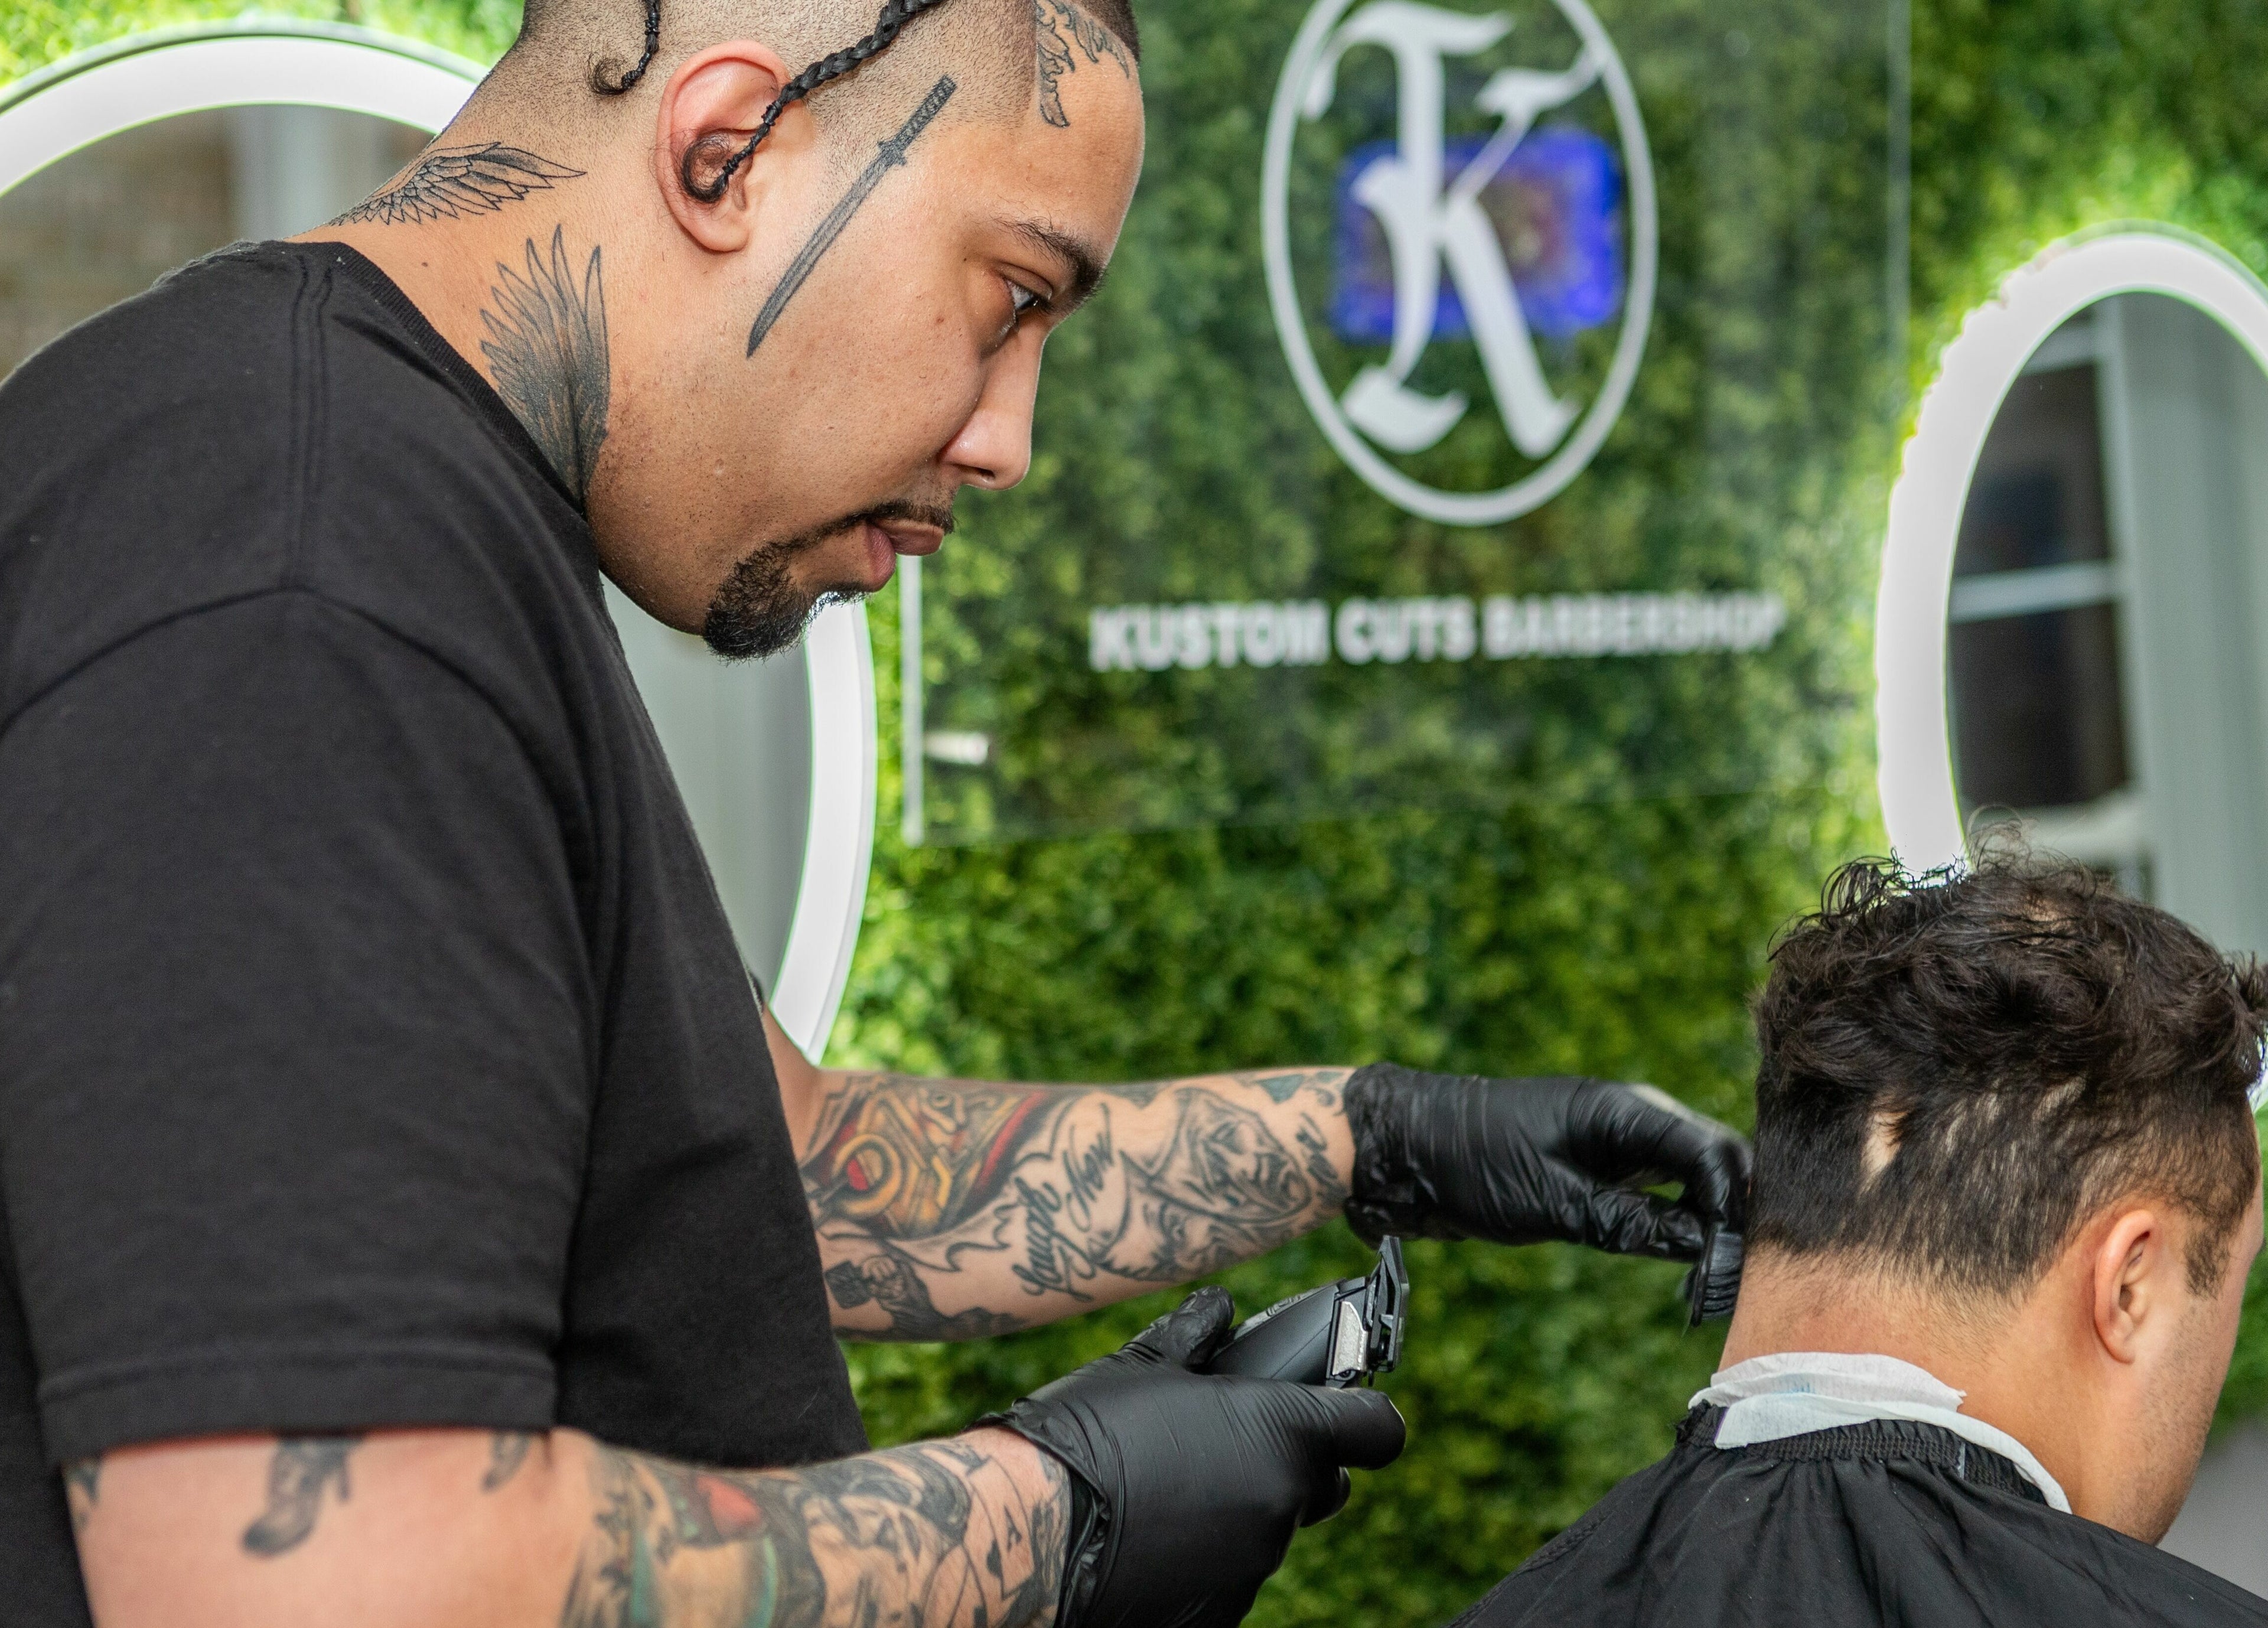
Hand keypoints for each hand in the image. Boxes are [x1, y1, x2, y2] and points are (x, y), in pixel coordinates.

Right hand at [983, 1287, 1405, 1627]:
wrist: (1029, 1533)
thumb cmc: (1087, 1435)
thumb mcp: (1141, 1366)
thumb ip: (1195, 1334)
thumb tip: (1219, 1309)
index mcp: (1281, 1434)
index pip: (1377, 1429)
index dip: (1363, 1415)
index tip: (1340, 1408)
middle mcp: (1282, 1505)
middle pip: (1321, 1482)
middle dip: (1290, 1462)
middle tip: (1227, 1442)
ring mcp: (1253, 1569)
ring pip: (1267, 1529)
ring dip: (1236, 1507)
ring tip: (1165, 1488)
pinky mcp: (1220, 1614)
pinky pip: (1228, 1575)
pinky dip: (1203, 1555)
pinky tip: (1151, 1533)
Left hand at [1342, 1064, 1749, 1258]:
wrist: (1405, 1150)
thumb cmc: (1470, 1164)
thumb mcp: (1552, 1202)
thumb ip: (1628, 1223)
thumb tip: (1700, 1246)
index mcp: (1625, 1110)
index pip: (1714, 1154)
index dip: (1731, 1212)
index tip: (1726, 1269)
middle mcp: (1633, 1119)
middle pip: (1718, 1162)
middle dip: (1732, 1219)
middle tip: (1727, 1284)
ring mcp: (1620, 1141)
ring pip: (1696, 1179)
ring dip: (1710, 1226)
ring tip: (1710, 1286)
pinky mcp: (1604, 1166)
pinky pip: (1662, 1191)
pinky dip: (1679, 1225)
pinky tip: (1683, 1267)